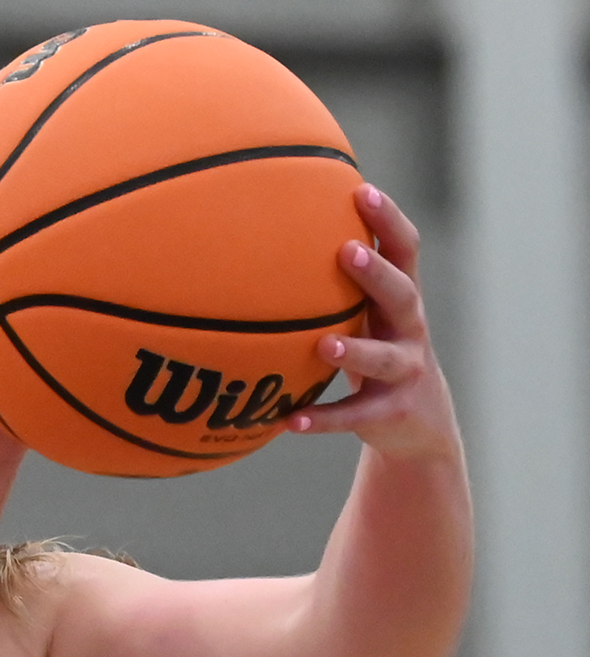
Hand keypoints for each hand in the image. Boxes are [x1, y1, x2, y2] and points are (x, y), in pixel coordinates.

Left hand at [288, 184, 461, 463]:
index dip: (388, 220)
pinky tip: (290, 421)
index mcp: (402, 298)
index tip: (362, 190)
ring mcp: (405, 370)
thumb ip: (338, 283)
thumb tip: (277, 235)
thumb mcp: (367, 315)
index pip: (404, 250)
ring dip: (354, 351)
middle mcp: (410, 328)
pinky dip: (323, 418)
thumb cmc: (378, 351)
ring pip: (383, 357)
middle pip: (402, 294)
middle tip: (346, 253)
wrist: (420, 423)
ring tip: (323, 346)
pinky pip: (354, 415)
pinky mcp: (390, 412)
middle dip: (376, 273)